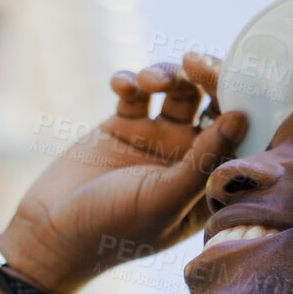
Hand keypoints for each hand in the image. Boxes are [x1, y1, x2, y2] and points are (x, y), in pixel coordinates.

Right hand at [0, 52, 246, 293]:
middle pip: (213, 102)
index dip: (241, 100)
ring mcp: (157, 139)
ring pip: (178, 90)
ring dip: (168, 75)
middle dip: (207, 76)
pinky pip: (137, 91)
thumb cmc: (113, 227)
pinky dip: (132, 81)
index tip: (229, 78)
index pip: (240, 134)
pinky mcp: (124, 125)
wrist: (50, 231)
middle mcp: (190, 157)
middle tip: (194, 62)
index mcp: (209, 181)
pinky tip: (120, 87)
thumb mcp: (163, 198)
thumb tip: (241, 117)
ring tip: (149, 81)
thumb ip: (204, 159)